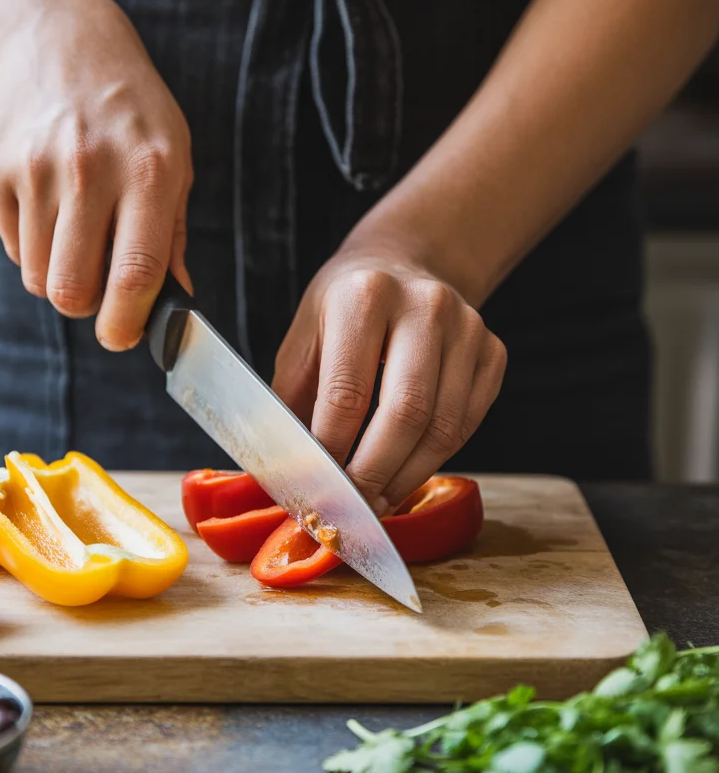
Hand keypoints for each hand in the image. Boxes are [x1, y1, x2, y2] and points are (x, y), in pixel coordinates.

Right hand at [0, 0, 192, 349]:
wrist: (54, 36)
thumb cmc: (130, 108)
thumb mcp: (174, 155)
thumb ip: (173, 233)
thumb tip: (176, 300)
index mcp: (149, 171)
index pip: (135, 273)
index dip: (127, 322)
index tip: (123, 337)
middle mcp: (90, 170)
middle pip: (73, 290)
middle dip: (88, 308)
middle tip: (99, 294)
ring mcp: (35, 169)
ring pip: (40, 277)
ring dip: (60, 276)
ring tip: (78, 236)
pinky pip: (14, 248)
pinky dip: (34, 248)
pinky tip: (50, 207)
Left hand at [273, 241, 506, 514]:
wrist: (402, 265)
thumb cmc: (342, 312)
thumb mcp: (303, 340)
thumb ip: (292, 404)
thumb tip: (280, 476)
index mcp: (365, 296)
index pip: (348, 393)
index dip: (331, 450)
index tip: (315, 487)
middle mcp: (425, 305)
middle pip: (406, 413)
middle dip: (374, 473)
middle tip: (351, 508)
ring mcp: (468, 328)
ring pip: (444, 427)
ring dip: (406, 477)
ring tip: (376, 500)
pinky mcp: (493, 351)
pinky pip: (468, 424)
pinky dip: (434, 460)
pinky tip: (404, 473)